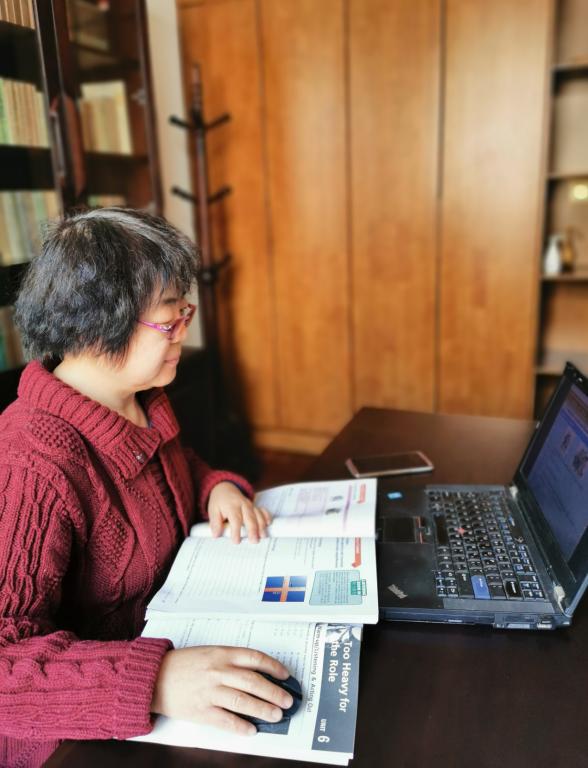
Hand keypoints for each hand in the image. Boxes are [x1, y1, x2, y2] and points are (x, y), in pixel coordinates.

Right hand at [151, 646, 292, 734]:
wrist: (154, 677)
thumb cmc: (183, 664)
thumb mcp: (209, 653)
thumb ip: (231, 661)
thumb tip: (257, 674)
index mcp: (222, 653)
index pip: (255, 658)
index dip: (274, 667)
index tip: (285, 675)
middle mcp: (218, 671)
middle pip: (254, 681)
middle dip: (275, 692)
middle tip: (288, 701)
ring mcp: (210, 691)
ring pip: (244, 701)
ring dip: (264, 709)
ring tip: (276, 715)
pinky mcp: (201, 710)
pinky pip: (226, 720)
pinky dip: (241, 726)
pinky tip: (251, 729)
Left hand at [207, 482, 270, 542]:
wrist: (225, 489)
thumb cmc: (219, 502)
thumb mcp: (213, 510)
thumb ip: (215, 523)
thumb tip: (216, 535)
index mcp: (231, 506)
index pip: (235, 519)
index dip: (236, 531)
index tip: (236, 541)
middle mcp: (243, 504)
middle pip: (250, 517)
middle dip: (253, 529)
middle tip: (254, 541)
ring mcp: (250, 505)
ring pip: (258, 515)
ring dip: (262, 525)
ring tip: (263, 536)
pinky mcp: (255, 506)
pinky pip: (263, 511)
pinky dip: (267, 516)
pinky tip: (268, 524)